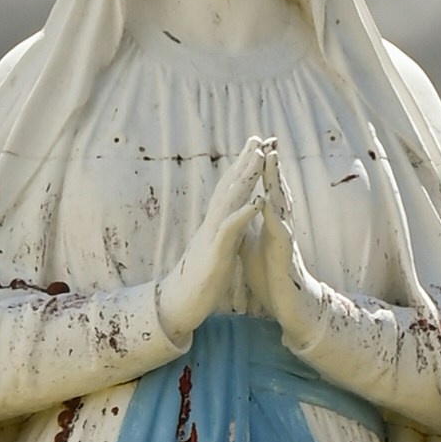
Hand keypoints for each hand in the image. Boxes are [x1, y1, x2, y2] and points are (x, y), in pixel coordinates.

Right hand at [150, 137, 274, 351]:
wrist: (181, 304)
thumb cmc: (200, 278)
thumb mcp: (217, 247)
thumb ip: (225, 230)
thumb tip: (233, 217)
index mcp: (216, 224)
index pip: (230, 190)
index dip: (243, 168)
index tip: (257, 147)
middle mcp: (212, 224)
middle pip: (229, 187)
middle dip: (245, 162)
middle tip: (259, 137)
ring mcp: (211, 237)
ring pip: (229, 200)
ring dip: (245, 178)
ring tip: (259, 156)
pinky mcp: (214, 254)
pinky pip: (229, 230)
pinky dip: (243, 214)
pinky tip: (256, 201)